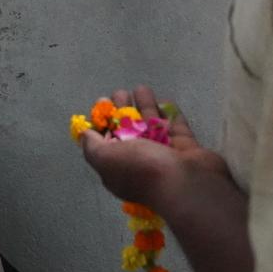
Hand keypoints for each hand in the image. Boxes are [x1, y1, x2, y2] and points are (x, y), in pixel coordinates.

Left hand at [81, 86, 231, 210]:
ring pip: (152, 127)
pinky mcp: (187, 148)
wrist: (186, 183)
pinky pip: (176, 127)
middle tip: (120, 92)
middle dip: (123, 111)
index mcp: (119, 167)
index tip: (102, 104)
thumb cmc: (142, 169)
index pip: (107, 143)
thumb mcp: (106, 159)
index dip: (103, 124)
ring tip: (141, 88)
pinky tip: (164, 100)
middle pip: (130, 132)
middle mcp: (141, 162)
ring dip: (146, 107)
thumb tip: (85, 135)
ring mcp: (165, 155)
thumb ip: (92, 146)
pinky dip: (169, 114)